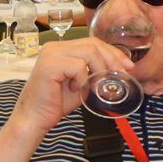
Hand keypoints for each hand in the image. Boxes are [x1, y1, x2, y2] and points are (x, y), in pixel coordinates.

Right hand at [11, 39, 132, 135]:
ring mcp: (50, 53)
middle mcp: (54, 47)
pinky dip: (83, 79)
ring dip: (100, 70)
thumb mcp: (83, 82)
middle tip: (121, 75)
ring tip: (96, 86)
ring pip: (89, 52)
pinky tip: (76, 89)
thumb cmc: (56, 102)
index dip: (113, 53)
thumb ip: (96, 72)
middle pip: (94, 44)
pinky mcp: (49, 65)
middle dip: (113, 60)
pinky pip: (79, 66)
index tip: (127, 66)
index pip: (94, 43)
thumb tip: (121, 68)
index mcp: (62, 48)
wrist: (34, 118)